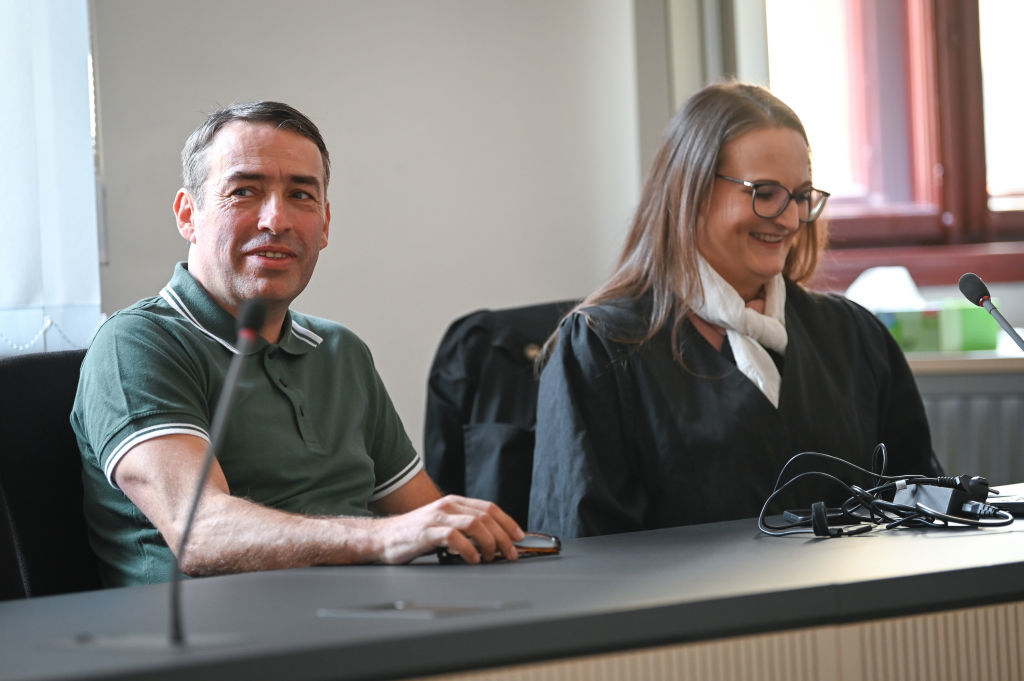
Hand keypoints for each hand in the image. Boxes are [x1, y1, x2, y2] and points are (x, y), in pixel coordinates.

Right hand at [373, 495, 524, 564]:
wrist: (381, 537)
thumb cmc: (414, 534)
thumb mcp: (443, 524)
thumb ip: (463, 527)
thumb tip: (492, 540)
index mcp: (454, 502)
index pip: (489, 507)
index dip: (508, 522)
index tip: (520, 537)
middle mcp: (448, 506)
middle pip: (486, 516)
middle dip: (504, 536)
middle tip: (510, 554)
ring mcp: (437, 517)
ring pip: (475, 524)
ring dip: (489, 542)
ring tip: (491, 557)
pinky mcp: (427, 532)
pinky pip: (455, 537)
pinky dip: (468, 549)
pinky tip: (472, 559)